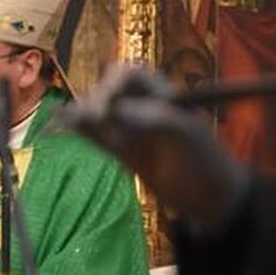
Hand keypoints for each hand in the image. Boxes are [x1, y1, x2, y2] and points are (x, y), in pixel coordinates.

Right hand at [60, 66, 248, 230]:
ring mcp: (132, 130)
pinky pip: (96, 136)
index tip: (109, 107)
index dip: (114, 85)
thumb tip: (114, 110)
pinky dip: (80, 130)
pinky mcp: (123, 153)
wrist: (212, 199)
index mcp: (163, 93)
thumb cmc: (206, 160)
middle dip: (96, 99)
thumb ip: (152, 118)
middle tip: (93, 120)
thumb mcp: (187, 134)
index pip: (130, 75)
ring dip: (83, 113)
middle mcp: (143, 107)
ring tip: (69, 122)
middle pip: (108, 91)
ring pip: (99, 113)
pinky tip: (64, 126)